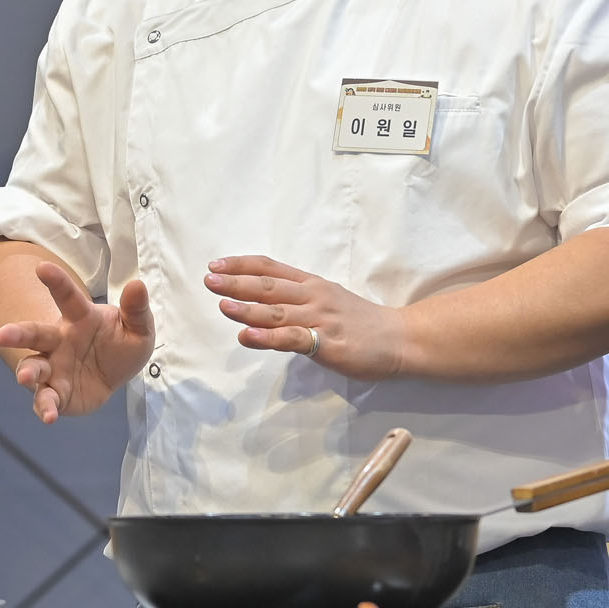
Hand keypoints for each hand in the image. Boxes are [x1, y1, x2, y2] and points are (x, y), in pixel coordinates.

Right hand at [0, 262, 152, 423]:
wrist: (114, 376)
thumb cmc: (120, 344)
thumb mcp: (138, 328)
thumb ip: (136, 309)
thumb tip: (137, 284)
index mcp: (79, 318)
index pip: (67, 297)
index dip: (55, 282)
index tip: (42, 266)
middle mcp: (60, 341)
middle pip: (35, 334)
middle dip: (17, 333)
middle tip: (0, 335)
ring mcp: (55, 368)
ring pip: (33, 368)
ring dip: (27, 373)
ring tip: (24, 378)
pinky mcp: (57, 393)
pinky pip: (46, 400)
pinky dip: (45, 408)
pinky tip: (49, 416)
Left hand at [205, 255, 405, 381]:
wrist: (399, 338)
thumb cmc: (361, 322)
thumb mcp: (327, 300)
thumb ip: (297, 300)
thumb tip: (262, 301)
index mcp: (311, 284)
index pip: (270, 267)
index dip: (241, 265)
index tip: (216, 264)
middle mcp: (313, 296)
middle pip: (268, 286)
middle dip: (236, 282)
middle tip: (209, 279)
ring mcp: (320, 318)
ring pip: (277, 312)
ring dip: (247, 308)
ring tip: (222, 305)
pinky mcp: (327, 343)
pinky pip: (293, 338)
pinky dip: (268, 337)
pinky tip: (248, 336)